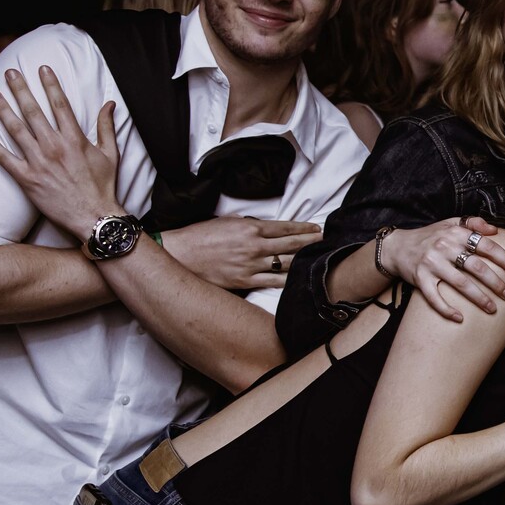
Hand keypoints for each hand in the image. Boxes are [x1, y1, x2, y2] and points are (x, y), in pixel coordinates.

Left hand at [0, 66, 123, 236]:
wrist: (94, 217)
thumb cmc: (103, 187)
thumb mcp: (111, 154)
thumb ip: (106, 127)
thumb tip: (109, 104)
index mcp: (75, 139)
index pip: (60, 104)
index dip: (50, 84)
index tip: (42, 68)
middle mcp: (54, 147)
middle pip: (33, 111)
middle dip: (20, 89)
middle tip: (9, 73)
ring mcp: (38, 163)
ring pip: (15, 130)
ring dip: (2, 110)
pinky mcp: (27, 179)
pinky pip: (4, 158)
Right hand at [163, 216, 321, 289]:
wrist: (180, 254)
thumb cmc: (201, 236)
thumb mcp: (227, 222)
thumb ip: (249, 226)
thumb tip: (265, 229)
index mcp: (250, 228)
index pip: (285, 228)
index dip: (303, 228)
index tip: (316, 228)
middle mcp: (254, 246)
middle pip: (291, 245)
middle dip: (310, 242)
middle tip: (325, 241)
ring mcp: (250, 266)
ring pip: (285, 264)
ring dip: (303, 260)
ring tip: (316, 258)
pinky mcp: (244, 282)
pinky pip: (272, 282)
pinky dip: (287, 280)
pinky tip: (298, 278)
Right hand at [382, 218, 504, 321]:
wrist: (397, 247)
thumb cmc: (430, 237)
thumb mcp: (450, 224)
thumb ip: (473, 224)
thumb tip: (495, 230)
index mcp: (456, 234)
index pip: (486, 246)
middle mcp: (444, 247)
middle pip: (476, 267)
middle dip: (495, 283)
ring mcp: (431, 264)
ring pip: (460, 284)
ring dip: (479, 298)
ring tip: (492, 309)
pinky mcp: (420, 279)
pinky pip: (435, 298)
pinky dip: (447, 310)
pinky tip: (459, 318)